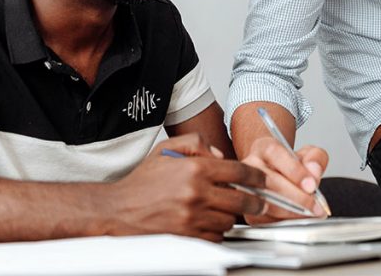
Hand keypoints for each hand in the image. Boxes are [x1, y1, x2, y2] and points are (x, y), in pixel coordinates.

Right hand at [105, 133, 266, 240]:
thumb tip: (221, 156)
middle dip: (255, 202)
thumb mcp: (166, 149)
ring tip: (222, 210)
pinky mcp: (188, 236)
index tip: (262, 180)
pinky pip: (215, 237)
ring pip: (229, 221)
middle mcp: (196, 193)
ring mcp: (193, 217)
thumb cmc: (142, 182)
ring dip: (230, 216)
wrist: (118, 209)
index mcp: (194, 169)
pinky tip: (207, 222)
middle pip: (242, 200)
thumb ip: (196, 144)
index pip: (239, 171)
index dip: (256, 176)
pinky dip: (216, 231)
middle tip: (258, 202)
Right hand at [240, 136, 328, 223]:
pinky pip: (264, 219)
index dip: (295, 171)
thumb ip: (316, 158)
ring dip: (291, 212)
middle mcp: (250, 166)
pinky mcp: (248, 210)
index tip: (311, 185)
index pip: (275, 154)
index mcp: (264, 148)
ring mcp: (245, 189)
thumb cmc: (292, 167)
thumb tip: (313, 172)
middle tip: (315, 206)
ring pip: (265, 202)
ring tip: (310, 213)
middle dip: (296, 197)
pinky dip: (284, 222)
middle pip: (269, 181)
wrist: (277, 177)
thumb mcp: (309, 155)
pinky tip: (297, 219)